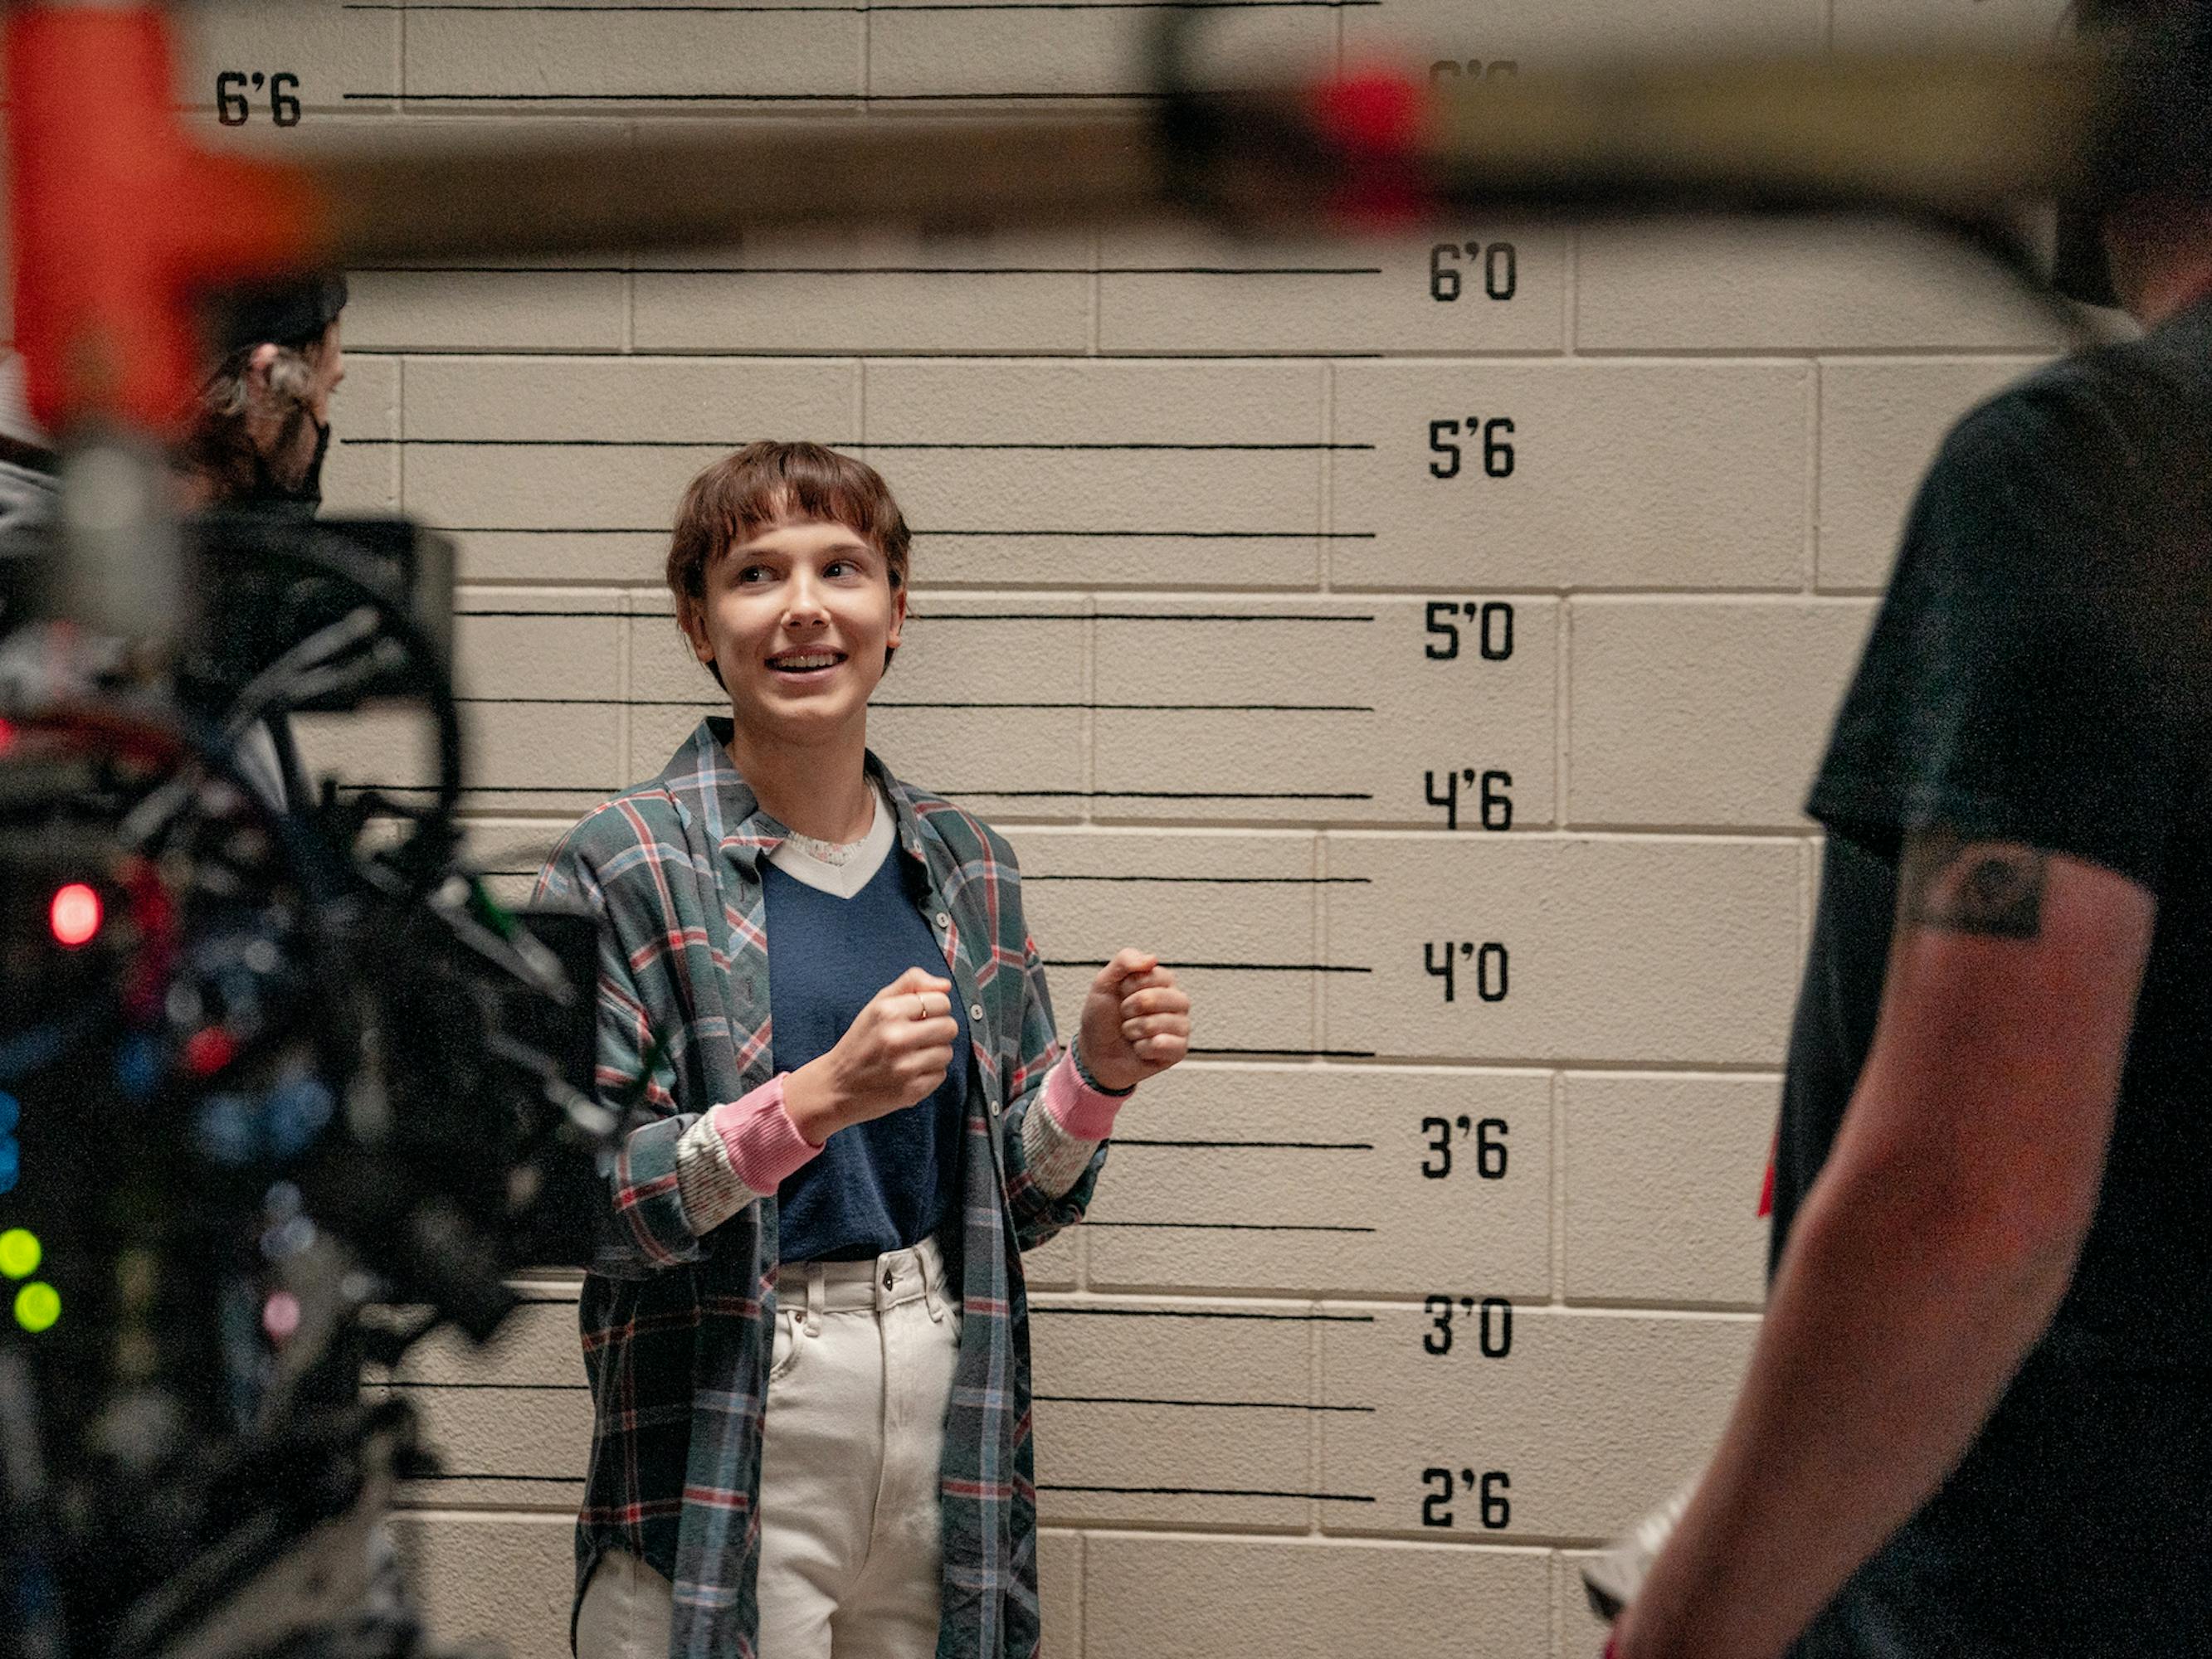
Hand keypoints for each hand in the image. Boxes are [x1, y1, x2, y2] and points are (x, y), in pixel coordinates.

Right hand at [784, 966, 958, 1141]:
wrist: (837, 1087)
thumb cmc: (860, 1042)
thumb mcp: (877, 1004)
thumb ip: (911, 984)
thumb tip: (945, 986)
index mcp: (888, 1012)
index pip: (941, 1001)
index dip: (934, 1008)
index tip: (920, 1016)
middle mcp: (897, 1038)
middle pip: (950, 1026)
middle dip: (938, 1030)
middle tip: (918, 1037)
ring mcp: (905, 1067)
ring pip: (948, 1052)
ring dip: (935, 1053)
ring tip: (912, 1055)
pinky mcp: (912, 1091)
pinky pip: (941, 1074)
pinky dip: (929, 1073)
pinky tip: (909, 1072)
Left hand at [1075, 949, 1190, 1092]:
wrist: (1095, 1053)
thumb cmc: (1102, 1018)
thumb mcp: (1104, 983)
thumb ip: (1124, 961)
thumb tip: (1152, 959)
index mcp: (1162, 982)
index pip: (1154, 975)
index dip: (1130, 986)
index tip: (1121, 994)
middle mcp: (1176, 1002)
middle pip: (1160, 998)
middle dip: (1131, 1008)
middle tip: (1124, 1015)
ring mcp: (1180, 1026)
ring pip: (1162, 1023)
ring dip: (1135, 1029)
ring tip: (1130, 1033)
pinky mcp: (1179, 1050)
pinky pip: (1165, 1045)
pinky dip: (1143, 1048)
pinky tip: (1139, 1048)